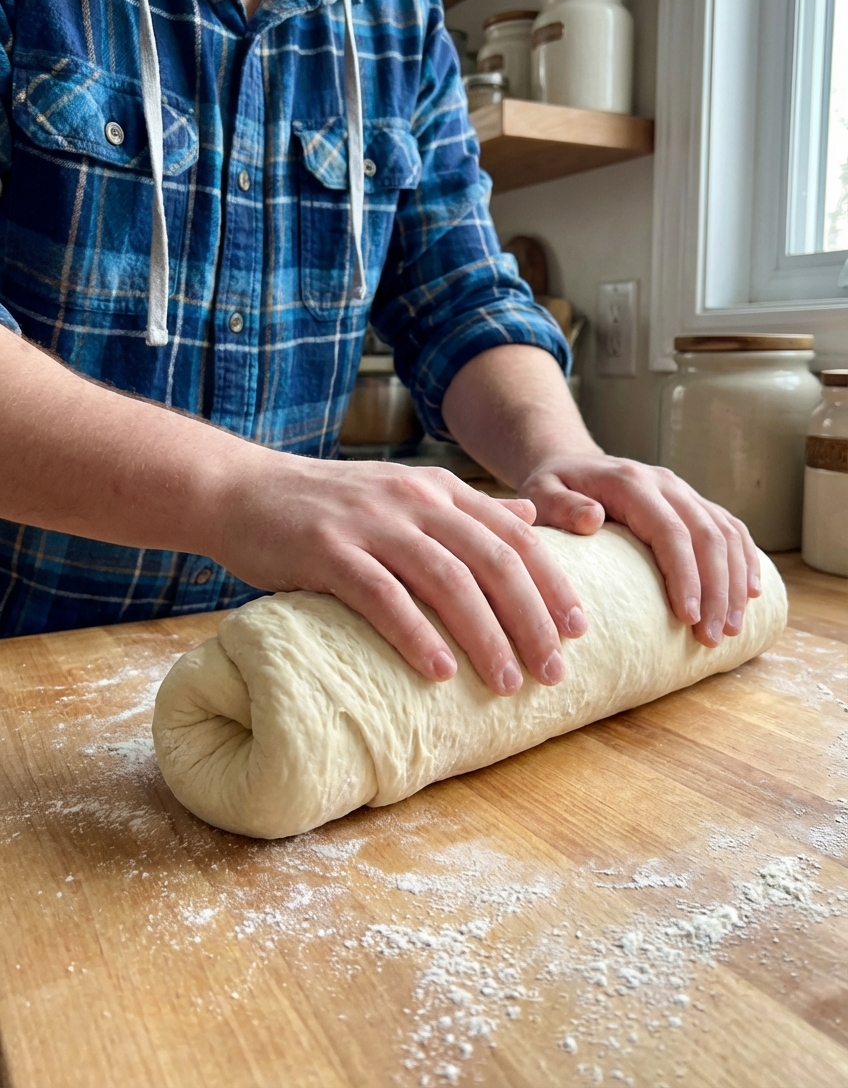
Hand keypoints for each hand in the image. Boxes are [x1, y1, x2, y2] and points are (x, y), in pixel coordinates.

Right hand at [214, 453, 586, 694]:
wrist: (243, 490)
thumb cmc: (328, 505)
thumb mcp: (404, 492)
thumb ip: (465, 507)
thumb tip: (529, 518)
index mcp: (439, 489)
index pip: (516, 534)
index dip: (553, 583)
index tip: (579, 630)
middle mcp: (414, 499)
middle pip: (493, 560)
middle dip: (531, 619)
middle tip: (553, 672)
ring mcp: (371, 522)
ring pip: (447, 580)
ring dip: (484, 636)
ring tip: (506, 684)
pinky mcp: (327, 550)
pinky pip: (382, 595)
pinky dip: (416, 635)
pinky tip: (438, 672)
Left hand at [517, 454, 760, 647]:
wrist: (570, 464)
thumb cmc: (551, 489)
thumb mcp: (540, 495)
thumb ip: (561, 507)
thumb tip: (593, 519)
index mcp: (630, 482)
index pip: (670, 531)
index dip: (685, 575)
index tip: (689, 617)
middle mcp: (665, 483)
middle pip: (706, 536)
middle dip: (716, 589)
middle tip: (713, 637)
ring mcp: (683, 491)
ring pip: (726, 534)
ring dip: (734, 582)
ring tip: (730, 629)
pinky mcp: (693, 502)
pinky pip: (731, 528)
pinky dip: (746, 560)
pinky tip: (750, 594)